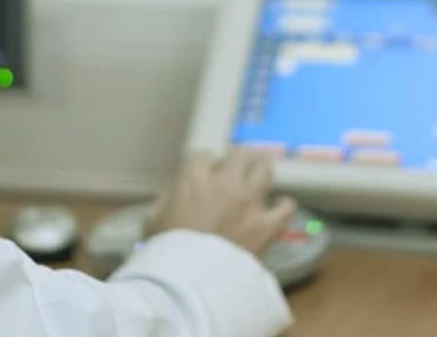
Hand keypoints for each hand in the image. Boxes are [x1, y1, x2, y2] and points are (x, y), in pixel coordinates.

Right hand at [145, 148, 297, 256]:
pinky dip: (284, 205)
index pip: (203, 156)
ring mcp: (249, 202)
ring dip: (262, 168)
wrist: (191, 281)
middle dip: (238, 158)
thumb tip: (172, 201)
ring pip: (264, 170)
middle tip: (238, 163)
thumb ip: (165, 203)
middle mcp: (224, 182)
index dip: (205, 162)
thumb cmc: (167, 252)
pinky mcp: (266, 225)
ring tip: (262, 168)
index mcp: (193, 178)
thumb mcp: (152, 222)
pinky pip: (285, 208)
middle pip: (239, 155)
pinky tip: (282, 204)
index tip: (205, 170)